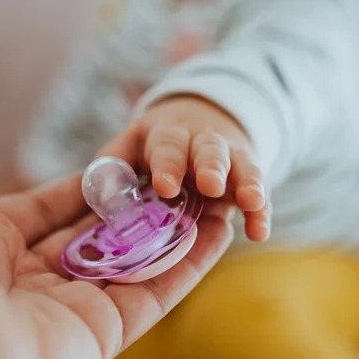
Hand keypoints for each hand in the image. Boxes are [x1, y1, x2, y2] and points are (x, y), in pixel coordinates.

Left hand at [102, 95, 270, 240]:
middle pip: (209, 149)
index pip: (168, 146)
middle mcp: (203, 143)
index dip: (168, 165)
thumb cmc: (151, 151)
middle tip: (210, 185)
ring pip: (242, 167)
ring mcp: (230, 163)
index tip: (166, 187)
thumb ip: (112, 168)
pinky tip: (259, 231)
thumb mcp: (127, 149)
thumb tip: (98, 191)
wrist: (197, 126)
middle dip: (211, 166)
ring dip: (247, 183)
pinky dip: (260, 213)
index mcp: (168, 136)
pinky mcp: (247, 184)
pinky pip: (258, 198)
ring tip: (250, 202)